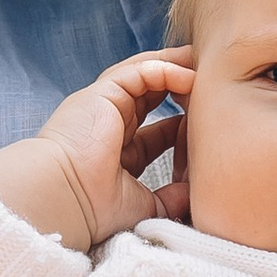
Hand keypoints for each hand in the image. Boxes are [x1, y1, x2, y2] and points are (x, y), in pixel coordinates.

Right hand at [0, 51, 192, 255]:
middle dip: (182, 84)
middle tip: (212, 82)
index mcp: (115, 150)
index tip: (210, 122)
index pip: (156, 128)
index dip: (183, 122)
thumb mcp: (144, 206)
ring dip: (176, 68)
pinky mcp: (101, 93)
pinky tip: (190, 77)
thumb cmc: (93, 210)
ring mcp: (103, 105)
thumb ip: (170, 199)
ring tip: (205, 66)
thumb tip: (196, 196)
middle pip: (151, 93)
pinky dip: (166, 70)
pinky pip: (140, 72)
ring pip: (145, 74)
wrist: (64, 200)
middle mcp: (107, 123)